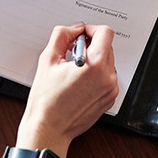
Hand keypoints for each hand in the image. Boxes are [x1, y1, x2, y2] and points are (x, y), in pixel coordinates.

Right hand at [16, 24, 118, 155]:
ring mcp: (111, 89)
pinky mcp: (109, 99)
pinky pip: (107, 77)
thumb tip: (73, 29)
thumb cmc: (46, 100)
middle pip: (107, 46)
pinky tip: (79, 82)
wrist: (49, 128)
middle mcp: (108, 77)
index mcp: (95, 65)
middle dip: (90, 44)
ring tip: (74, 70)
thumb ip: (62, 36)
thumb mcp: (48, 59)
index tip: (80, 34)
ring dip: (94, 60)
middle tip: (72, 52)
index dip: (91, 29)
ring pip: (107, 61)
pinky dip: (96, 74)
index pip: (105, 32)